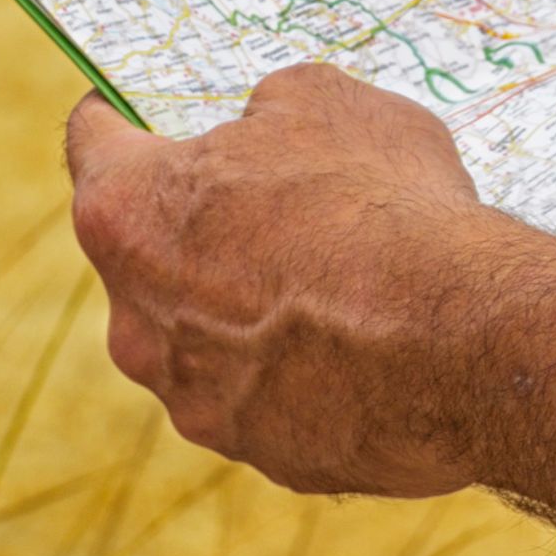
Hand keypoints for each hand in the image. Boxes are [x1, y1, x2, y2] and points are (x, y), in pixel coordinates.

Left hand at [63, 65, 533, 498]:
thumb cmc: (382, 205)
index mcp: (125, 213)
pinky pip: (268, 395)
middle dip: (203, 225)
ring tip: (342, 281)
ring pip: (208, 335)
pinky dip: (302, 370)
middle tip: (277, 201)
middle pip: (148, 253)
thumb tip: (264, 128)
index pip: (93, 142)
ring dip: (252, 306)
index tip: (150, 106)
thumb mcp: (323, 101)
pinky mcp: (259, 454)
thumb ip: (266, 112)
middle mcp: (135, 321)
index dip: (126, 113)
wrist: (461, 344)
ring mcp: (192, 400)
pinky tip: (367, 344)